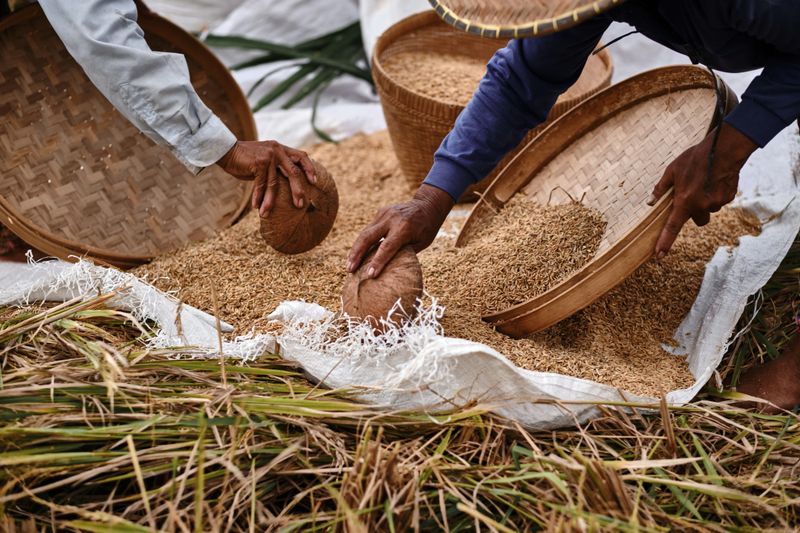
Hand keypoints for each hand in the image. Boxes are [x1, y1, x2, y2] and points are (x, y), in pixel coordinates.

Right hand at [216, 140, 316, 215]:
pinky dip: (258, 197)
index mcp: (281, 149)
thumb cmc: (245, 159)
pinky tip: (257, 206)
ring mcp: (269, 155)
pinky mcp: (259, 162)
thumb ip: (277, 168)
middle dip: (297, 190)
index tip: (314, 182)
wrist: (226, 150)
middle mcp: (277, 150)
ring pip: (274, 183)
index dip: (309, 168)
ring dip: (270, 200)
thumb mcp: (265, 160)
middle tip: (300, 204)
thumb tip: (288, 184)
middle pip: (293, 172)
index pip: (301, 156)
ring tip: (268, 212)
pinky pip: (261, 184)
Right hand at [347, 184, 454, 276]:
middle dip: (357, 255)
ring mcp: (384, 213)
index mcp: (404, 228)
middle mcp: (391, 219)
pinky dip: (362, 243)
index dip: (377, 262)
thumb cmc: (427, 228)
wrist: (427, 204)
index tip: (369, 275)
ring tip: (349, 265)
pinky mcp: (380, 212)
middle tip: (350, 270)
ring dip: (355, 250)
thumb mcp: (421, 243)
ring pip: (364, 233)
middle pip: (368, 237)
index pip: (387, 247)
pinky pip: (369, 229)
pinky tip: (356, 255)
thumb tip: (388, 268)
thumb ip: (404, 252)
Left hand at [647, 122, 757, 256]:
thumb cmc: (695, 158)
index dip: (665, 242)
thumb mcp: (672, 170)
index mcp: (684, 201)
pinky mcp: (728, 198)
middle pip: (697, 221)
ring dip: (706, 201)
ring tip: (705, 181)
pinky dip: (716, 194)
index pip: (672, 227)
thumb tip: (650, 202)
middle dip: (694, 212)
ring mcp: (716, 203)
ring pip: (709, 210)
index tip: (659, 255)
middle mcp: (701, 206)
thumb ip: (661, 188)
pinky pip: (719, 201)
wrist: (724, 149)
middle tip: (693, 194)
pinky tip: (715, 179)